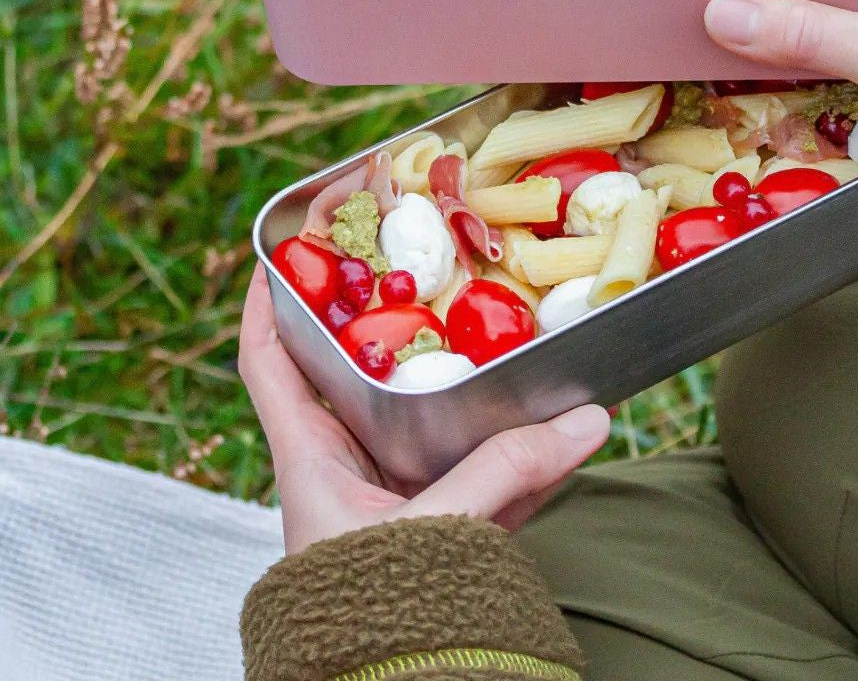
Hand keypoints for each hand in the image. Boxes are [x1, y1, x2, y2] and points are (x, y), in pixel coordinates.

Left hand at [239, 264, 610, 553]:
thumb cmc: (374, 612)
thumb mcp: (435, 530)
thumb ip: (506, 473)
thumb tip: (587, 419)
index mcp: (314, 456)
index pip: (270, 363)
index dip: (268, 301)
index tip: (283, 245)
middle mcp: (352, 461)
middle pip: (359, 370)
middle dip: (392, 315)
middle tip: (427, 260)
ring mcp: (401, 489)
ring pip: (434, 415)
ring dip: (475, 376)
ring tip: (511, 324)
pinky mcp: (447, 519)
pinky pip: (484, 466)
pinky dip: (523, 446)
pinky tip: (567, 422)